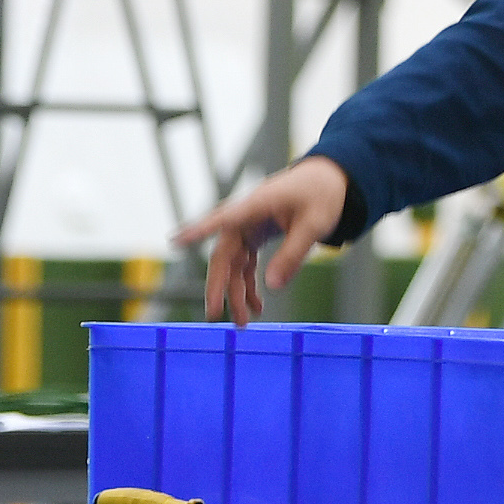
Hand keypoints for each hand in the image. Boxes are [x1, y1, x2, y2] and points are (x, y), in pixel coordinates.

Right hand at [174, 156, 349, 322]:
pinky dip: (248, 284)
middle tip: (214, 314)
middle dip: (218, 285)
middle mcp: (246, 216)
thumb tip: (273, 287)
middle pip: (223, 253)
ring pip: (233, 264)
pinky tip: (256, 306)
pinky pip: (245, 264)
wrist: (329, 180)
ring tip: (242, 323)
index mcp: (256, 205)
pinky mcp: (256, 235)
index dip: (197, 231)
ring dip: (236, 292)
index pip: (221, 219)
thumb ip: (293, 254)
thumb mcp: (314, 225)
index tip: (175, 241)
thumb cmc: (321, 194)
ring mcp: (249, 226)